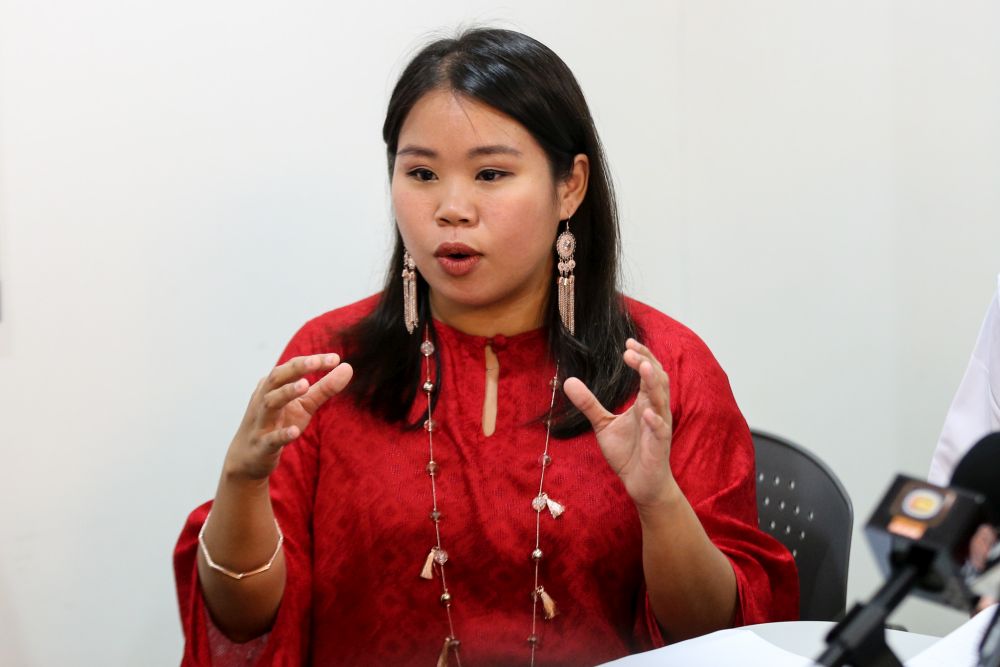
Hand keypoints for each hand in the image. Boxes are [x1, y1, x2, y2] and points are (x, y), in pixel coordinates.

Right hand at [225, 354, 352, 480]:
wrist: (249, 457)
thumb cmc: (279, 424)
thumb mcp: (305, 405)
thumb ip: (325, 387)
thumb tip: (348, 368)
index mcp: (273, 386)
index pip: (291, 367)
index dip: (312, 361)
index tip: (335, 358)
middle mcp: (263, 399)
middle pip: (276, 378)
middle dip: (295, 369)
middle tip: (315, 362)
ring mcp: (261, 422)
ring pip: (269, 403)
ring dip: (286, 393)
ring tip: (305, 385)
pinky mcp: (262, 445)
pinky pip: (271, 439)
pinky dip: (282, 434)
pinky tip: (294, 431)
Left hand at [563, 339, 674, 508]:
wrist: (641, 483)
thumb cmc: (628, 452)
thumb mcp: (603, 424)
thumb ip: (588, 403)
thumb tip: (567, 380)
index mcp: (645, 402)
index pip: (648, 372)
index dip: (641, 356)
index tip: (627, 343)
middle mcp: (656, 409)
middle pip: (657, 379)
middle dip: (646, 362)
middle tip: (629, 350)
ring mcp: (659, 426)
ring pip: (661, 400)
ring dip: (653, 383)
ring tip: (642, 367)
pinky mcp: (659, 446)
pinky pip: (659, 430)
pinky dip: (654, 421)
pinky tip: (645, 413)